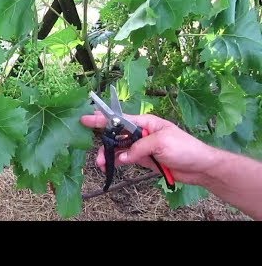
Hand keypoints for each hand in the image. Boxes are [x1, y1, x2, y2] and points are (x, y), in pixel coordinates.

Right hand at [80, 111, 218, 185]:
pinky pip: (125, 158)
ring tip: (101, 163)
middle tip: (94, 151)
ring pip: (119, 148)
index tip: (87, 118)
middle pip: (116, 134)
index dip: (103, 118)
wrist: (199, 167)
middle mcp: (141, 132)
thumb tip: (123, 156)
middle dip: (104, 141)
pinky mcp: (143, 158)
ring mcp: (141, 146)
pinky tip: (109, 166)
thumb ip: (140, 147)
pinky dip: (116, 161)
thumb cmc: (185, 148)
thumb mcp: (162, 142)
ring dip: (108, 155)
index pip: (121, 119)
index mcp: (146, 122)